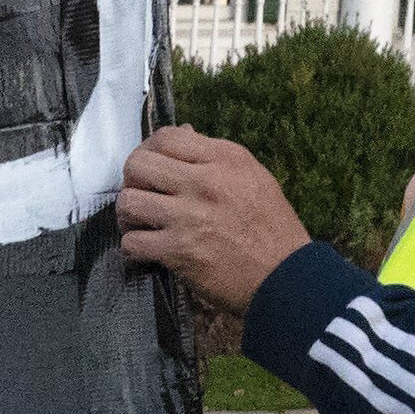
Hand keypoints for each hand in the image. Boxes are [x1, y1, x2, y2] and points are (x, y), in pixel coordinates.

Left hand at [118, 127, 314, 314]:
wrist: (286, 277)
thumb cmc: (273, 229)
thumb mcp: (254, 178)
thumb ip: (215, 157)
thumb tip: (183, 136)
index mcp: (225, 159)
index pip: (167, 137)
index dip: (150, 150)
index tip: (152, 167)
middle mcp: (204, 182)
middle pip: (138, 165)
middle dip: (132, 180)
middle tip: (142, 195)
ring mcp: (188, 216)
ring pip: (128, 202)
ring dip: (128, 216)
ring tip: (140, 225)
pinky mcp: (178, 251)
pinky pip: (132, 243)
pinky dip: (133, 249)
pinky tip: (147, 251)